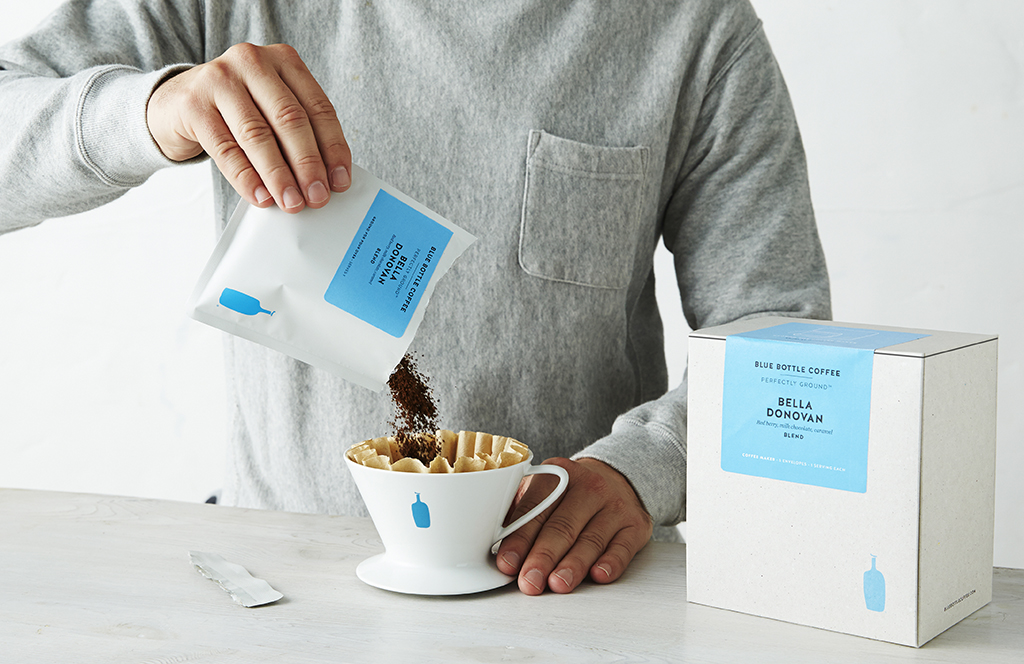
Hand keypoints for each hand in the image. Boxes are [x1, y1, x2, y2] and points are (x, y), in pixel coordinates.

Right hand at [146, 42, 351, 212]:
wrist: (174, 104)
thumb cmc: (235, 112)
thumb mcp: (270, 110)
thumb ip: (296, 134)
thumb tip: (325, 179)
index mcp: (283, 60)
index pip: (318, 107)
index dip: (332, 147)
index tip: (340, 180)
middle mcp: (252, 62)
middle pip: (289, 119)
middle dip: (308, 164)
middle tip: (318, 196)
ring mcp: (219, 79)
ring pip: (258, 135)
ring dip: (279, 175)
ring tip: (291, 202)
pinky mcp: (193, 104)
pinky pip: (226, 149)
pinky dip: (246, 178)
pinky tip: (261, 197)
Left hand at [496, 457, 653, 594]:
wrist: (619, 477)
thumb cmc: (572, 493)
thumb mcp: (545, 489)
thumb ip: (520, 510)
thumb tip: (489, 540)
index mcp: (557, 477)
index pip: (535, 510)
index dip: (519, 539)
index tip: (506, 562)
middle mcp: (589, 488)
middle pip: (562, 527)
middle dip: (543, 557)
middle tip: (529, 581)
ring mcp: (614, 506)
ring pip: (591, 539)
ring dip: (573, 564)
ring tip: (557, 583)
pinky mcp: (635, 525)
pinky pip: (623, 546)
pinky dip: (611, 562)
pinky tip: (598, 575)